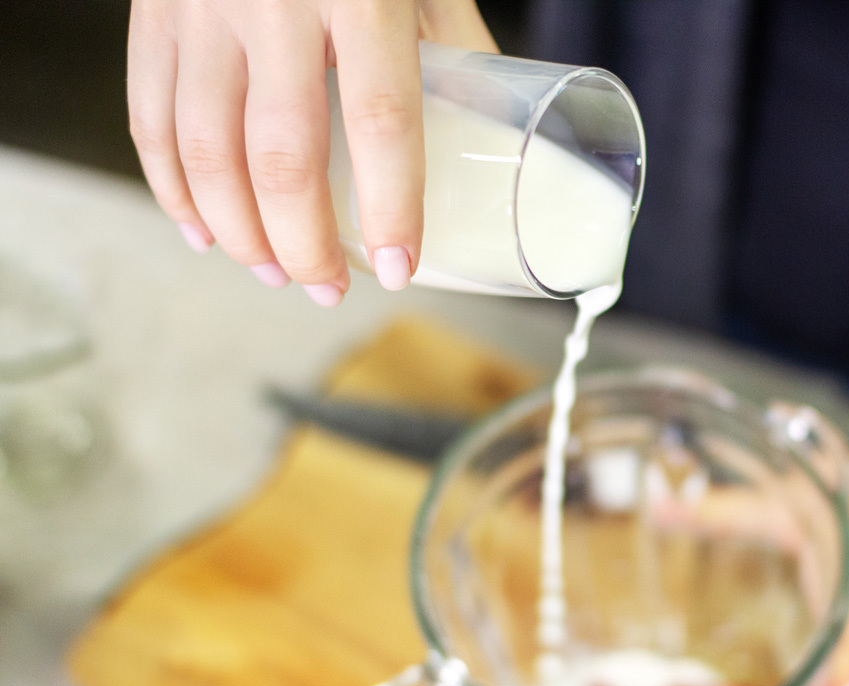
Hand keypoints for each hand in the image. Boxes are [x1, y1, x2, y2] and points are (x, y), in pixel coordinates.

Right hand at [128, 0, 494, 304]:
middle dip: (303, 244)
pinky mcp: (154, 11)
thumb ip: (457, 50)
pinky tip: (204, 232)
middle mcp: (272, 0)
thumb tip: (495, 139)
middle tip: (328, 289)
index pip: (379, 120)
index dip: (390, 206)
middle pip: (281, 157)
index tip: (399, 267)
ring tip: (273, 273)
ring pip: (204, 149)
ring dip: (239, 233)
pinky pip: (149, 117)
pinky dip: (173, 189)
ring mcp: (202, 7)